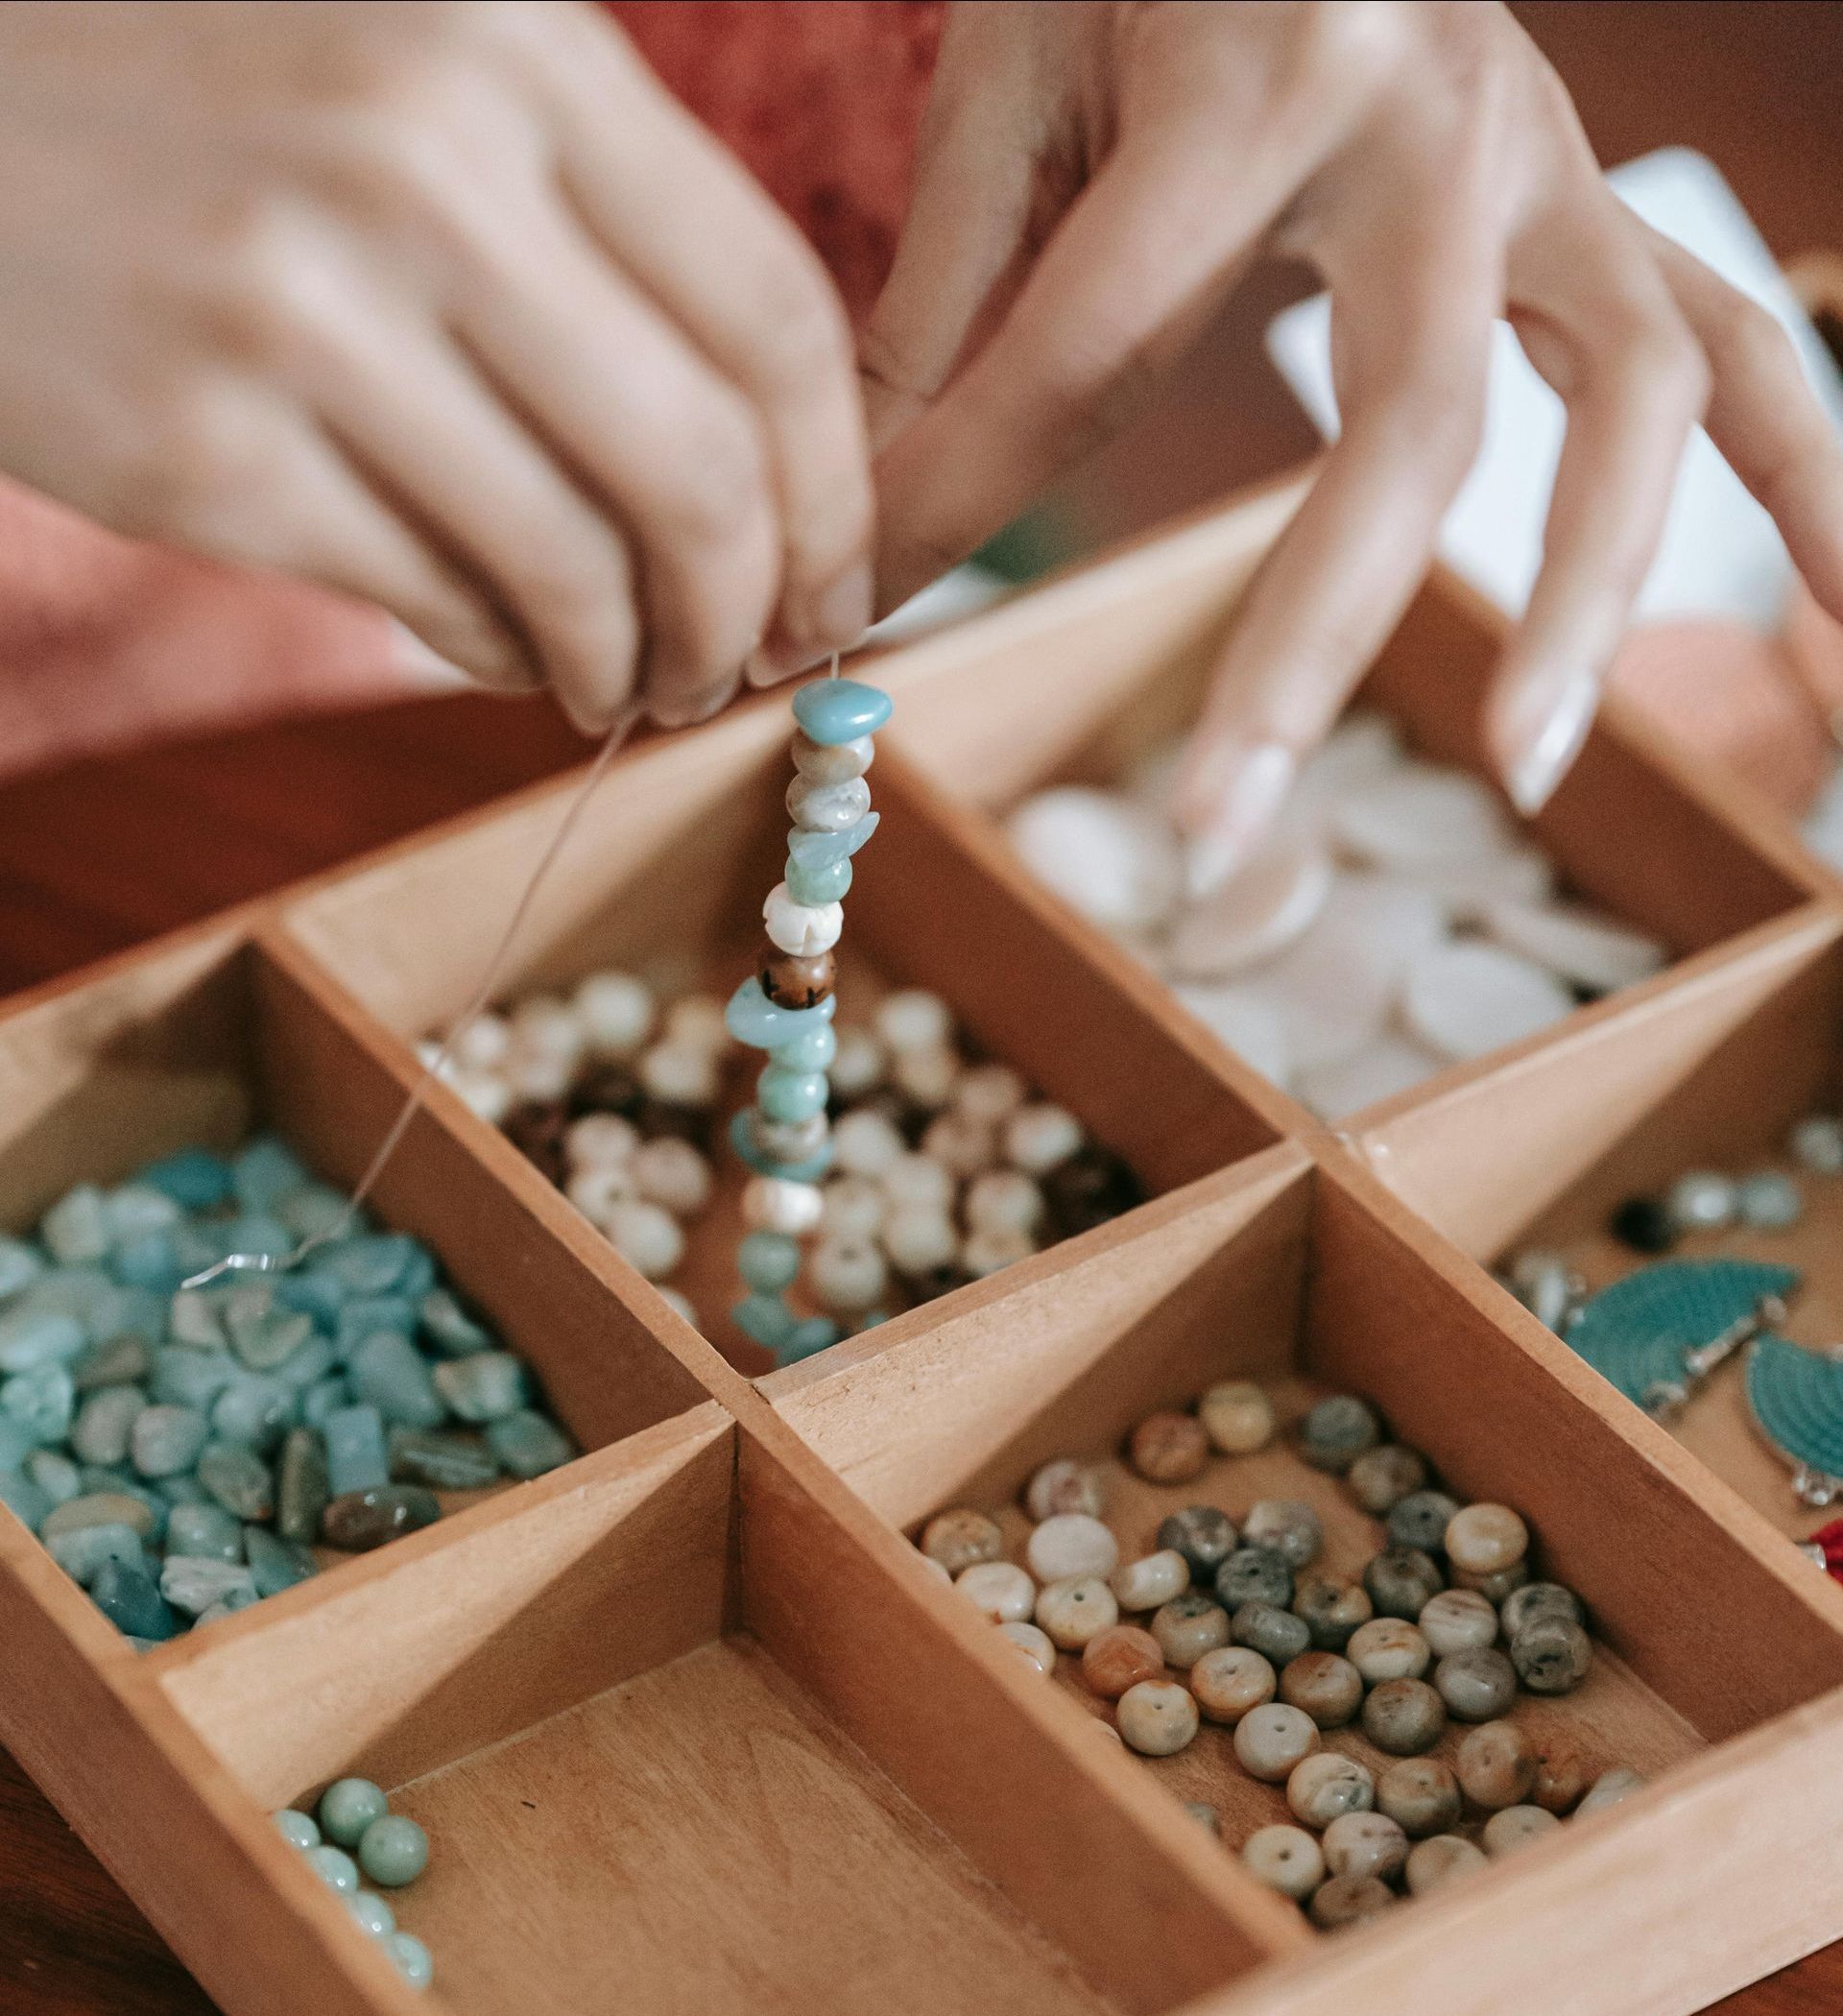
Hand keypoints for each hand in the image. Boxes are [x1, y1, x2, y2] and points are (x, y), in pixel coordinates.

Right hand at [0, 1, 871, 732]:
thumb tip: (761, 464)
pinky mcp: (198, 450)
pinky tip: (512, 652)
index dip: (838, 490)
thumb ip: (593, 226)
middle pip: (703, 468)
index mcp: (512, 44)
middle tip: (741, 661)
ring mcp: (297, 309)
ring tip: (627, 677)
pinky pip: (436, 604)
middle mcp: (418, 163)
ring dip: (633, 661)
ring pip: (578, 566)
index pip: (774, 315)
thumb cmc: (211, 103)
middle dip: (751, 609)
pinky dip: (507, 656)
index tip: (842, 581)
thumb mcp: (420, 74)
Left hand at [865, 1, 1842, 886]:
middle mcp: (1442, 117)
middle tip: (1217, 833)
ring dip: (1595, 602)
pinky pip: (1742, 351)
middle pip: (1413, 423)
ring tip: (1529, 773)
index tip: (842, 634)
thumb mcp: (1014, 71)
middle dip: (1306, 642)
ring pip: (1638, 404)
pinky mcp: (1603, 206)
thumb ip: (948, 298)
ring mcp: (1554, 163)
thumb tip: (854, 541)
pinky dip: (1809, 485)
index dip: (954, 509)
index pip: (1089, 353)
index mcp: (1255, 66)